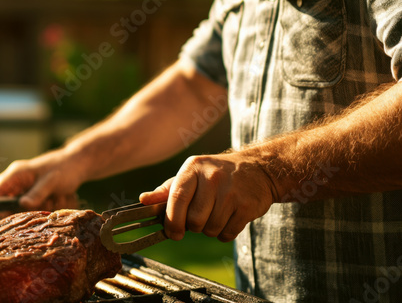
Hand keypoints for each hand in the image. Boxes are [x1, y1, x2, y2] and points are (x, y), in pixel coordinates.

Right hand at [0, 150, 81, 210]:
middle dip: (20, 210)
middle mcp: (18, 180)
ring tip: (52, 200)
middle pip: (7, 201)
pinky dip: (42, 207)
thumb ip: (37, 194)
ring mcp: (26, 186)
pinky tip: (55, 200)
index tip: (6, 217)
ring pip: (21, 205)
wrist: (78, 163)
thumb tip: (22, 205)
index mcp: (17, 173)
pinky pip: (32, 205)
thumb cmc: (64, 169)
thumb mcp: (51, 182)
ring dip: (35, 208)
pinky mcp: (34, 192)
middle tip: (37, 209)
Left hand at [139, 153, 277, 241]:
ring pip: (211, 229)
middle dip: (193, 226)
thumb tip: (143, 200)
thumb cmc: (217, 174)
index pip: (177, 198)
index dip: (172, 220)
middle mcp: (212, 177)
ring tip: (216, 215)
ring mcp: (231, 192)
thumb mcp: (192, 174)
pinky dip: (225, 233)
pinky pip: (227, 234)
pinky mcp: (247, 206)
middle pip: (194, 219)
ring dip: (210, 230)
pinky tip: (229, 218)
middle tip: (199, 219)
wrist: (258, 169)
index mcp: (193, 168)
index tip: (172, 233)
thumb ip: (167, 189)